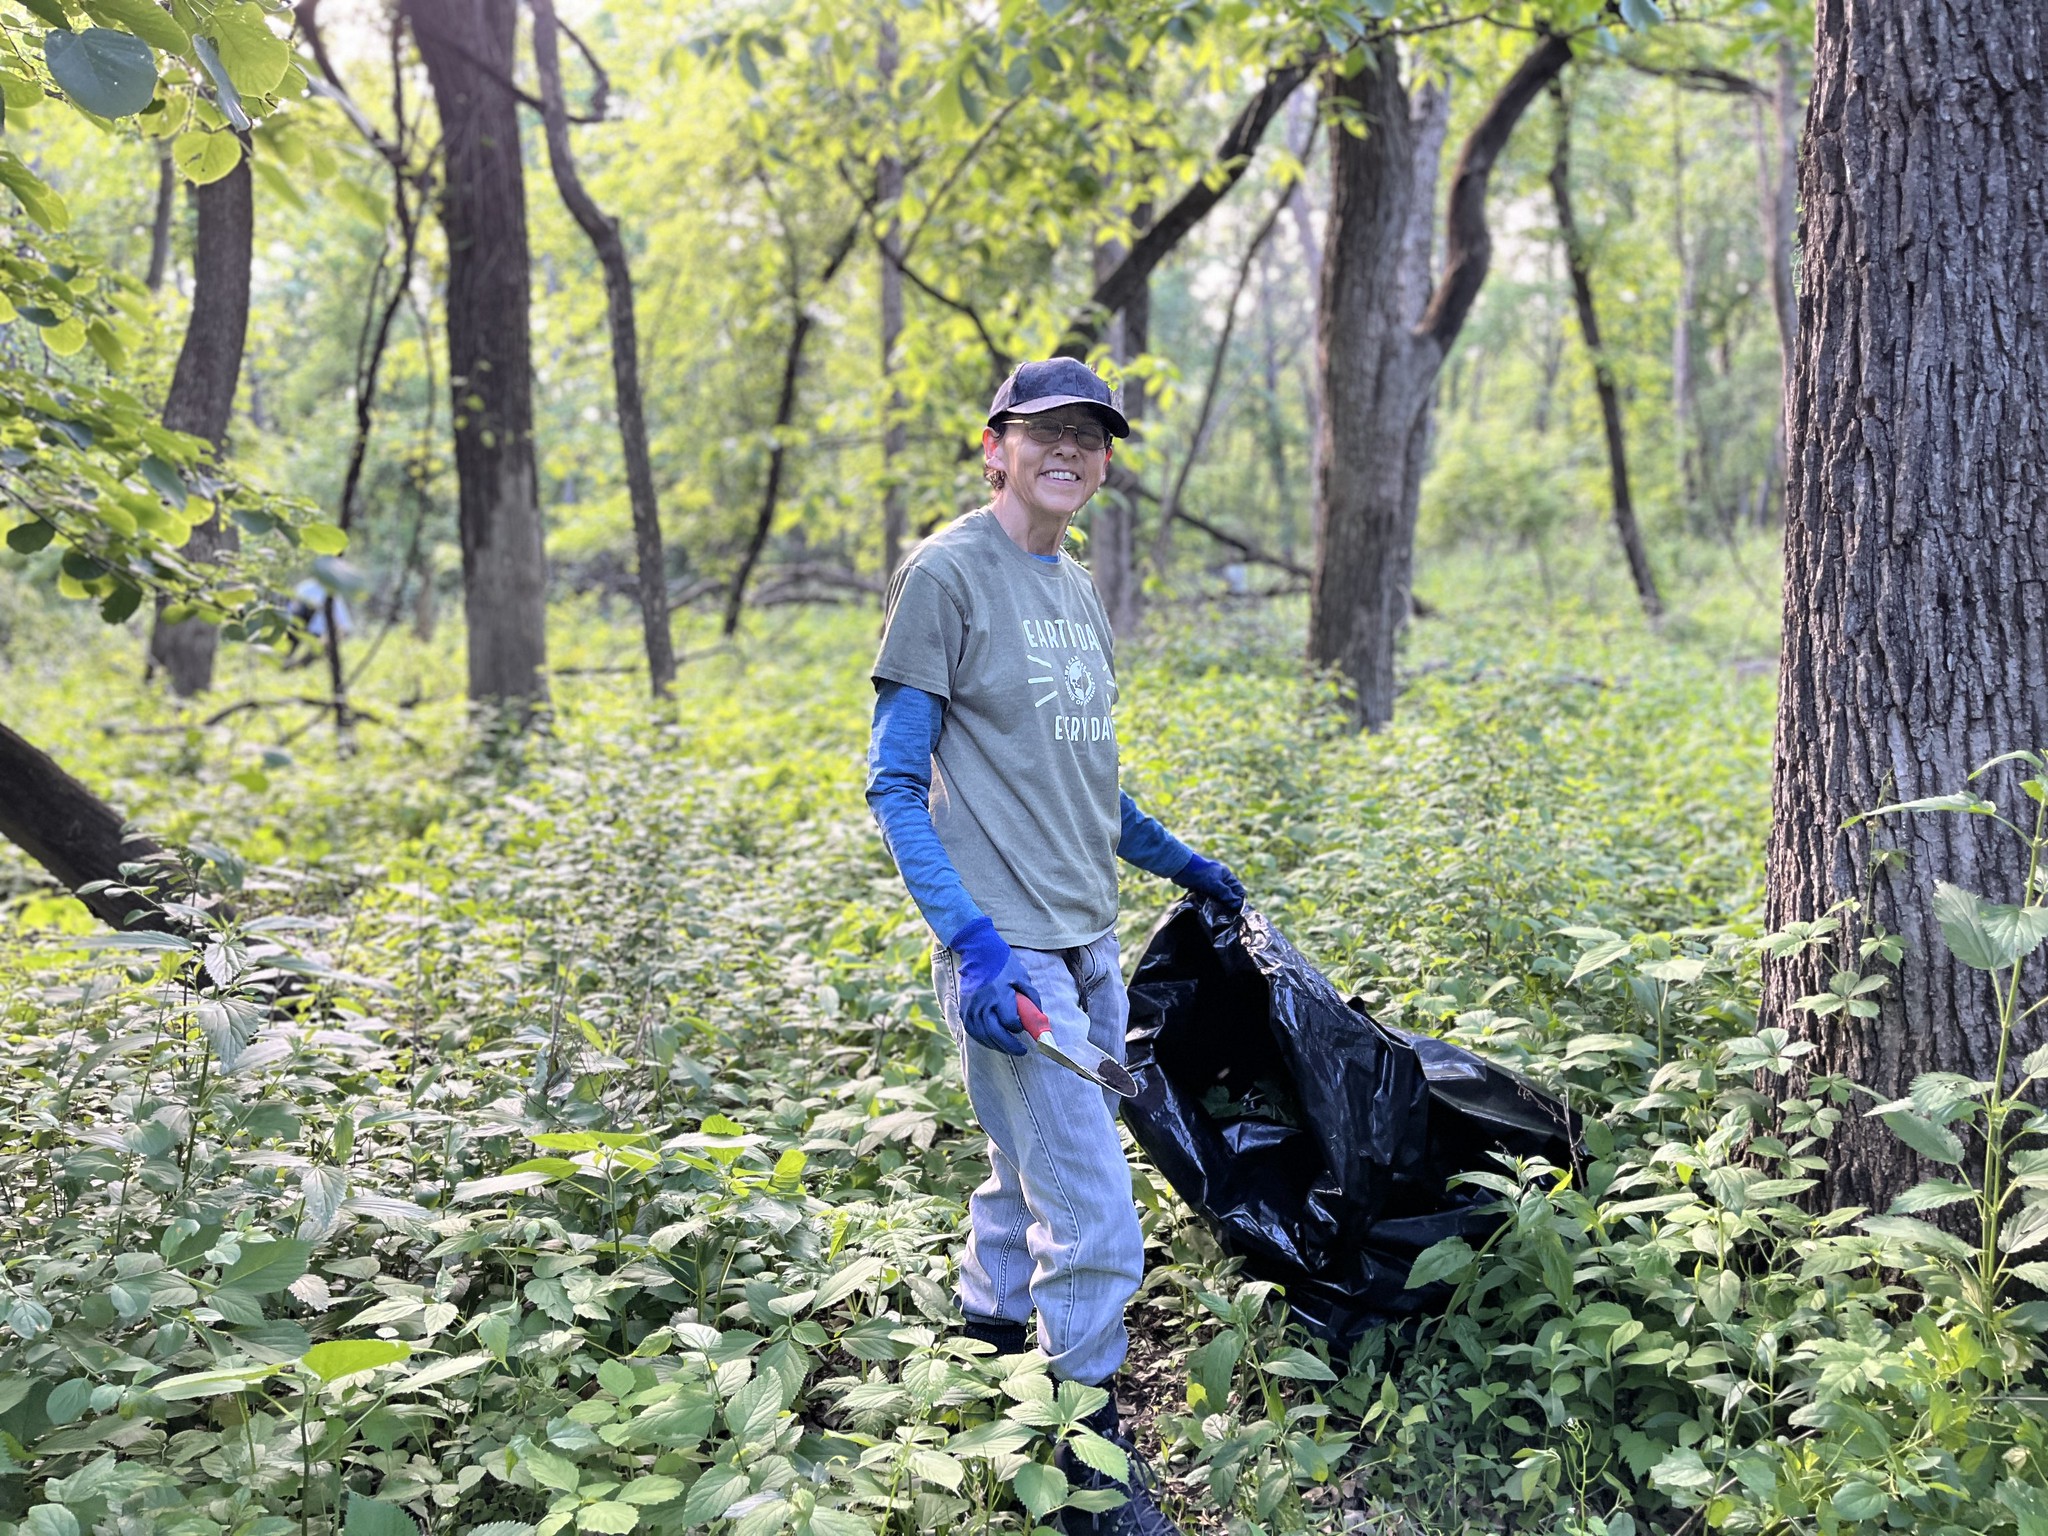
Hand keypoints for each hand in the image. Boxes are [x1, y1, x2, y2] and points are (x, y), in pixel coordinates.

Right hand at [949, 916, 1040, 1054]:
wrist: (978, 953)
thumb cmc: (1003, 965)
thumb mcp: (1023, 978)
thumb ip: (1032, 1000)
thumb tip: (1039, 1019)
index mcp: (999, 996)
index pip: (1010, 1023)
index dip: (1018, 1028)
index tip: (1023, 1027)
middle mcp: (983, 1005)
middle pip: (996, 1035)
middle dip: (1011, 1047)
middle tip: (1022, 1050)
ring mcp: (971, 1009)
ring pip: (983, 1037)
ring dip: (997, 1046)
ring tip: (1008, 1047)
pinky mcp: (963, 1011)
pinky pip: (973, 1032)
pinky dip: (984, 1040)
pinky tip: (993, 1042)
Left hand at [1175, 852, 1245, 913]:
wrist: (1180, 867)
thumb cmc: (1200, 874)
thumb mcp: (1215, 884)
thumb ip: (1226, 894)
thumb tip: (1237, 904)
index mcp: (1226, 875)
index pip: (1238, 889)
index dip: (1239, 900)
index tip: (1238, 912)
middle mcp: (1220, 879)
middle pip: (1228, 894)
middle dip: (1228, 904)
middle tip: (1228, 916)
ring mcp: (1210, 883)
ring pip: (1217, 896)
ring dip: (1217, 904)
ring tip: (1218, 915)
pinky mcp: (1201, 887)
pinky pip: (1208, 897)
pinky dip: (1208, 902)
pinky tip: (1208, 910)